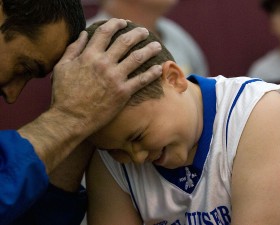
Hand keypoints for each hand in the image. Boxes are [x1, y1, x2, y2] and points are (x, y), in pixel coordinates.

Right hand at [51, 18, 161, 134]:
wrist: (70, 119)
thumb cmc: (64, 94)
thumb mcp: (62, 67)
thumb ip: (73, 49)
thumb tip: (84, 34)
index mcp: (89, 56)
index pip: (105, 32)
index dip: (115, 24)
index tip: (123, 22)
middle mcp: (104, 64)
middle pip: (125, 42)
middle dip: (137, 34)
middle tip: (144, 32)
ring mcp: (115, 78)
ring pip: (137, 58)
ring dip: (149, 50)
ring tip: (157, 46)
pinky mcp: (123, 93)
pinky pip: (141, 80)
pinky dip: (152, 73)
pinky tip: (158, 68)